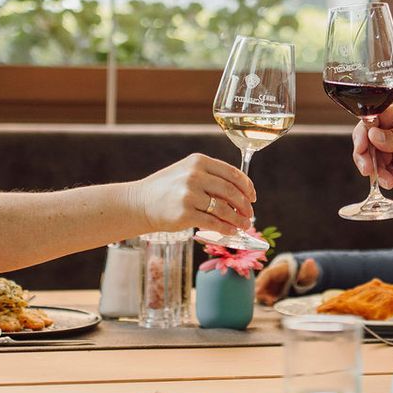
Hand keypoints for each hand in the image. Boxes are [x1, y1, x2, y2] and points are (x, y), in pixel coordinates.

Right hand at [130, 153, 255, 233]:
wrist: (139, 203)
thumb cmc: (167, 189)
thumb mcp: (187, 172)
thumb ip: (211, 177)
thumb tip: (241, 193)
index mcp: (198, 161)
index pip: (232, 173)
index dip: (247, 186)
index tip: (253, 197)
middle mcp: (194, 175)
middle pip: (231, 191)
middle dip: (245, 205)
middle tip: (250, 214)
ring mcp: (188, 195)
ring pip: (223, 209)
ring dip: (238, 219)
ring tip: (244, 226)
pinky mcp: (184, 214)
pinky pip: (213, 222)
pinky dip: (226, 228)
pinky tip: (231, 231)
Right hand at [352, 102, 392, 201]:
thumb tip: (373, 135)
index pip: (376, 117)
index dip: (365, 130)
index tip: (362, 145)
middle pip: (369, 138)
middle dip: (364, 152)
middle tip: (367, 167)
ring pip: (374, 157)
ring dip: (374, 169)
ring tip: (385, 179)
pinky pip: (383, 171)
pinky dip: (383, 178)